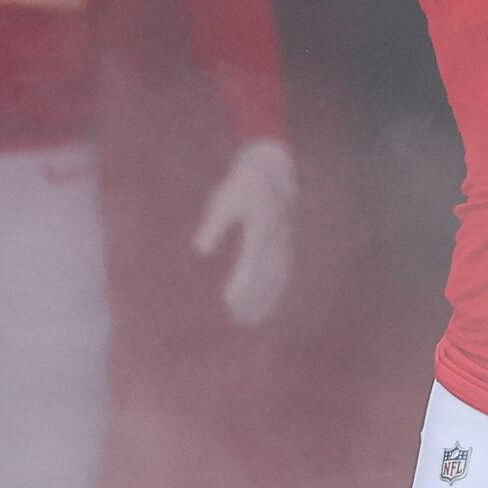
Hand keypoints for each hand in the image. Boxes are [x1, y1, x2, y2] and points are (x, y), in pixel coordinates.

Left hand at [194, 138, 295, 325]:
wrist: (273, 167)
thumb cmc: (243, 182)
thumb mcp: (223, 199)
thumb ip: (213, 226)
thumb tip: (201, 251)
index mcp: (261, 230)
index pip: (252, 264)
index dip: (241, 284)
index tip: (228, 300)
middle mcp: (277, 241)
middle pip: (267, 278)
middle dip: (253, 300)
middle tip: (236, 319)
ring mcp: (284, 244)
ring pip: (277, 280)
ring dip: (264, 301)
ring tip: (250, 320)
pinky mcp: (286, 245)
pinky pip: (284, 274)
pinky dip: (276, 292)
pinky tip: (267, 304)